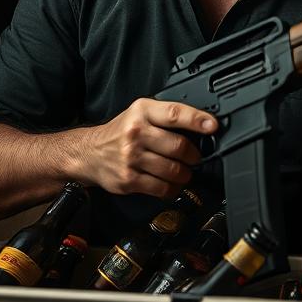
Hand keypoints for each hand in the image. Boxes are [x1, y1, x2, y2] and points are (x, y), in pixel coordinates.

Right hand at [77, 98, 218, 199]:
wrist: (88, 153)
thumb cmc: (120, 133)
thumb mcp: (140, 114)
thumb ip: (166, 117)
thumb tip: (201, 126)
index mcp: (142, 112)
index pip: (174, 114)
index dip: (197, 120)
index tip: (212, 126)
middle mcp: (136, 133)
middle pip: (179, 146)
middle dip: (194, 155)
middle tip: (194, 157)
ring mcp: (131, 157)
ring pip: (173, 170)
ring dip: (185, 174)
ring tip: (183, 172)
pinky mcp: (129, 179)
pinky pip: (162, 188)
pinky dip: (172, 189)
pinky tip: (170, 184)